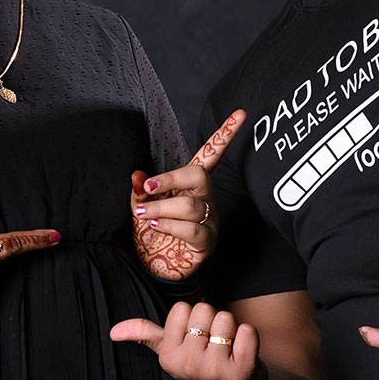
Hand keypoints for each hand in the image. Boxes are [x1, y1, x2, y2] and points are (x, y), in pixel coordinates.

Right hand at [110, 300, 264, 379]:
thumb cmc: (204, 365)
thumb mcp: (172, 353)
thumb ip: (145, 335)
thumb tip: (114, 331)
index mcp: (169, 357)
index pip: (182, 308)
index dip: (192, 318)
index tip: (195, 338)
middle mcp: (189, 365)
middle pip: (204, 309)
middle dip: (212, 321)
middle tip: (214, 344)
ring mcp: (216, 370)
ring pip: (226, 318)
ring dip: (232, 329)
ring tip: (228, 348)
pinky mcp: (243, 371)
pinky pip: (248, 331)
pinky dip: (249, 337)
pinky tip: (243, 354)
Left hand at [130, 109, 246, 279]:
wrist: (154, 265)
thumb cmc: (151, 231)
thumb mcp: (140, 205)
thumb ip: (141, 190)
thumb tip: (138, 176)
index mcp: (191, 183)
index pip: (211, 153)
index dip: (225, 134)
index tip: (240, 114)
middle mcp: (205, 197)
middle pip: (198, 175)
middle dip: (169, 179)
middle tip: (148, 188)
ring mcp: (209, 218)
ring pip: (190, 205)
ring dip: (160, 208)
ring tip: (143, 215)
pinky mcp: (207, 241)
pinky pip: (192, 229)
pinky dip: (169, 226)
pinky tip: (156, 226)